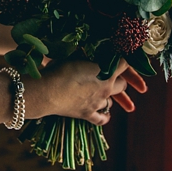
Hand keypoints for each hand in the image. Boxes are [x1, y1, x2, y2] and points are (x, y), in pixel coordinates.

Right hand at [29, 59, 144, 125]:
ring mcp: (98, 103)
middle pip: (123, 85)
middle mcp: (106, 89)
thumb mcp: (74, 55)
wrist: (47, 91)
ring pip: (111, 101)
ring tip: (100, 90)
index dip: (122, 59)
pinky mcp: (88, 114)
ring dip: (109, 96)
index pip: (124, 64)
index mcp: (106, 72)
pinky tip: (102, 110)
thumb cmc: (59, 70)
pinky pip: (102, 119)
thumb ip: (87, 54)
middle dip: (118, 78)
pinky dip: (104, 115)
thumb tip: (91, 51)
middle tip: (109, 73)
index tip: (118, 55)